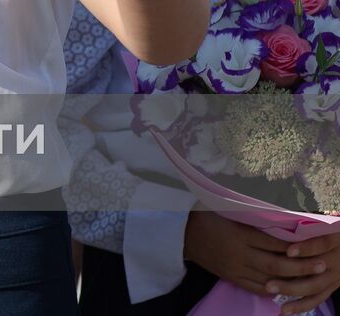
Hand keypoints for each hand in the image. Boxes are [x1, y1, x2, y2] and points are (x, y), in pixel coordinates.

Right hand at [184, 211, 336, 309]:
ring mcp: (234, 268)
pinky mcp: (230, 276)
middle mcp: (239, 254)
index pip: (273, 243)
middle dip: (301, 267)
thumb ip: (251, 217)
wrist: (180, 233)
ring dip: (290, 281)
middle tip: (320, 265)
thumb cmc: (205, 216)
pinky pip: (254, 287)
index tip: (312, 247)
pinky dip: (271, 289)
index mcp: (239, 234)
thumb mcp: (227, 211)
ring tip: (308, 279)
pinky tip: (283, 288)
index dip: (294, 247)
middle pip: (276, 265)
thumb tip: (276, 216)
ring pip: (268, 279)